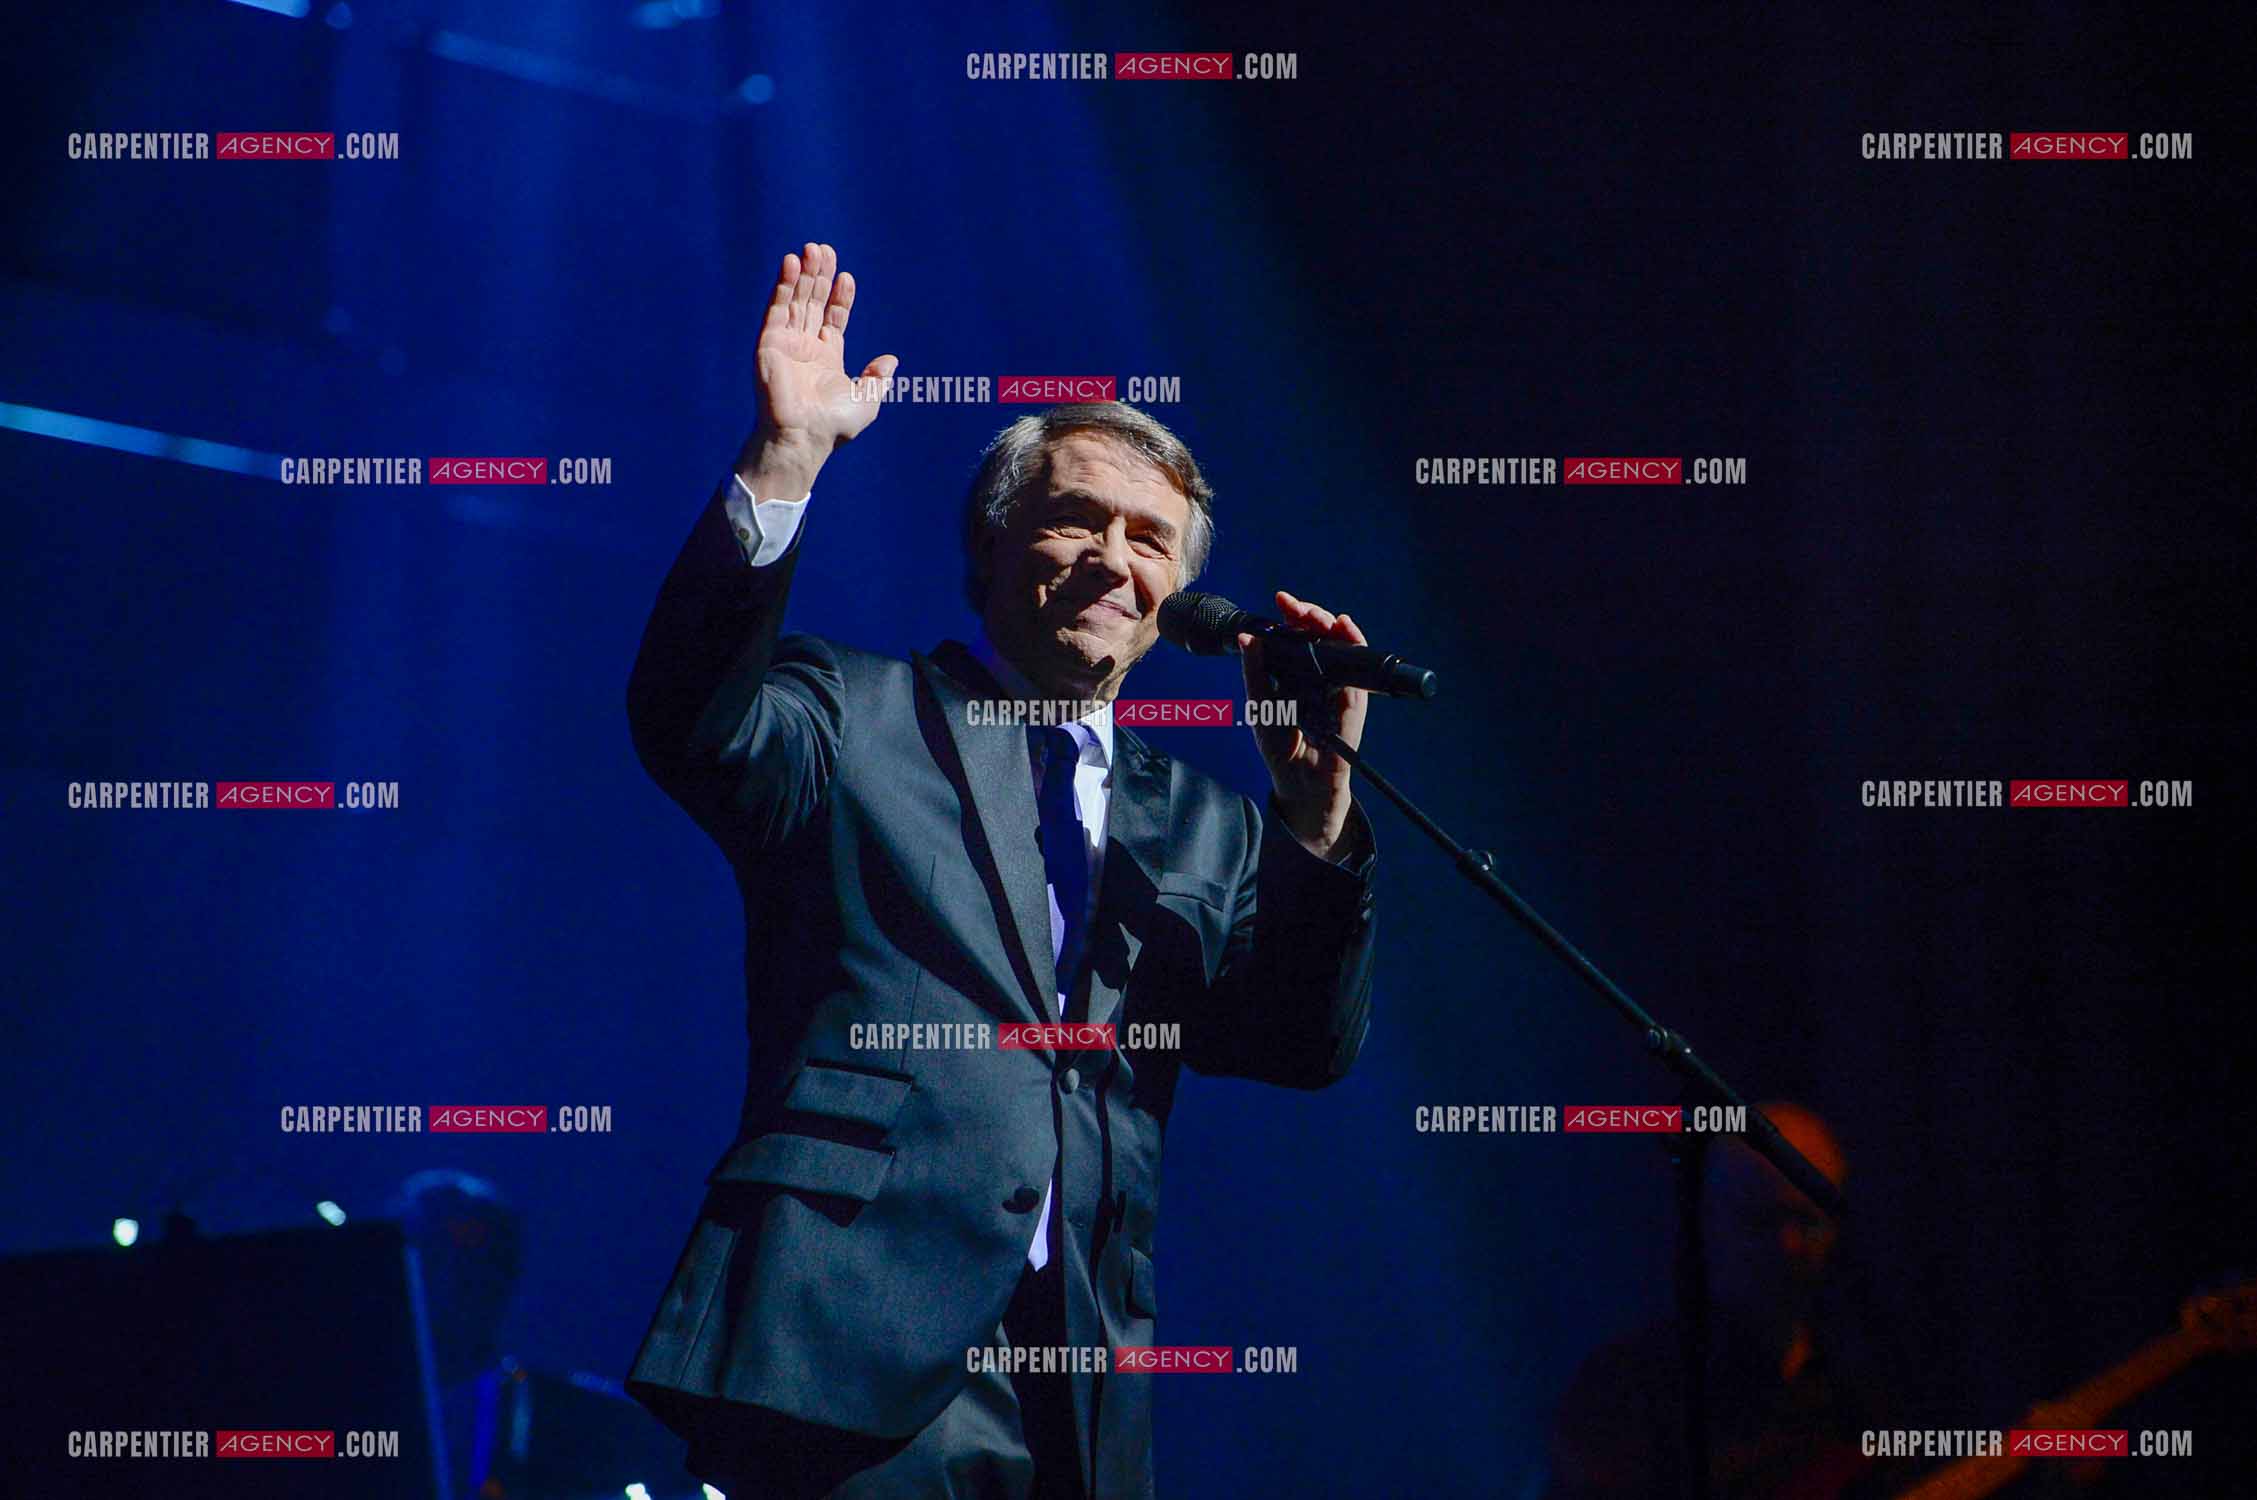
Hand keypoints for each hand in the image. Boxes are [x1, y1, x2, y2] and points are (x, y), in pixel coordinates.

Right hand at [737, 242, 898, 496]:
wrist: (804, 436)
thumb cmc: (834, 425)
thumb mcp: (867, 400)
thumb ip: (878, 378)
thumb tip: (891, 360)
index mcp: (827, 357)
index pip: (833, 318)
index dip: (840, 296)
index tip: (847, 277)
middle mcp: (805, 346)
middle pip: (813, 302)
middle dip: (820, 276)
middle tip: (826, 249)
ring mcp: (786, 342)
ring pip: (796, 300)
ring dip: (803, 273)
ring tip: (812, 248)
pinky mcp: (769, 342)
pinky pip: (776, 307)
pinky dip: (783, 285)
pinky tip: (791, 263)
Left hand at [1238, 590, 1370, 860]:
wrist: (1300, 780)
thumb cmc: (1279, 745)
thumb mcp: (1259, 704)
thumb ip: (1255, 671)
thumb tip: (1246, 637)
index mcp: (1294, 672)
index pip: (1296, 636)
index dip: (1292, 617)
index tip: (1282, 601)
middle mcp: (1317, 674)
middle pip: (1320, 635)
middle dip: (1311, 615)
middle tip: (1299, 608)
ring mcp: (1337, 685)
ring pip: (1340, 645)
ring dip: (1331, 624)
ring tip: (1317, 615)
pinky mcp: (1354, 698)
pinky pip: (1357, 667)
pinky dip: (1354, 644)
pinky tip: (1345, 628)